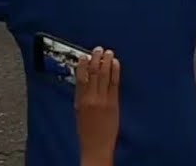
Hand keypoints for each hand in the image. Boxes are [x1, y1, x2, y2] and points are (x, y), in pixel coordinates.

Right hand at [75, 48, 120, 165]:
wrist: (96, 146)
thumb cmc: (87, 132)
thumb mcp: (79, 112)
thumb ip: (83, 97)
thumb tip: (85, 84)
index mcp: (80, 101)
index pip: (80, 78)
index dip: (83, 65)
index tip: (84, 56)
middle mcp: (91, 98)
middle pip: (92, 74)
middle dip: (95, 60)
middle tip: (98, 49)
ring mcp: (103, 100)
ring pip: (103, 76)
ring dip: (106, 62)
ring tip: (108, 52)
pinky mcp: (113, 102)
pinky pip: (114, 83)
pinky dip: (115, 71)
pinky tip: (116, 64)